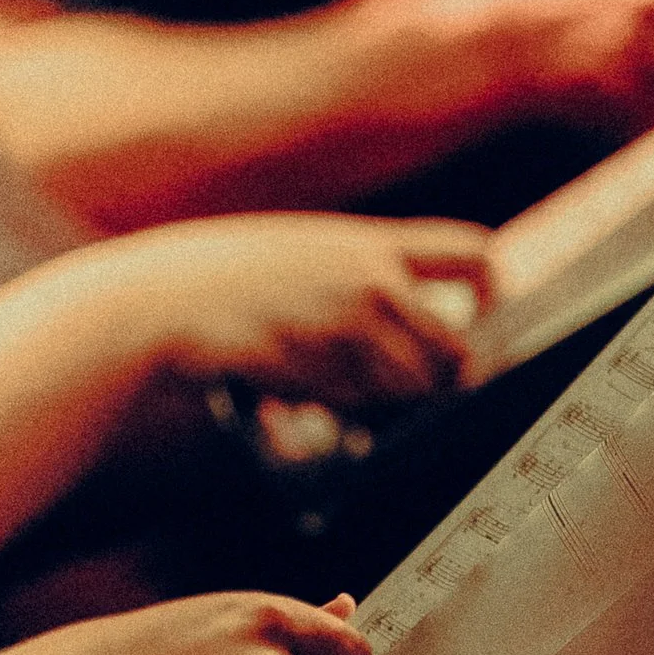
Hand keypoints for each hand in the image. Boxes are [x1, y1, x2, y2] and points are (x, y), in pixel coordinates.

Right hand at [138, 211, 493, 406]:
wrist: (163, 301)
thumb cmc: (221, 277)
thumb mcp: (300, 251)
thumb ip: (357, 275)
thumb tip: (408, 317)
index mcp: (370, 243)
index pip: (474, 255)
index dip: (490, 289)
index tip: (480, 310)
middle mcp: (372, 283)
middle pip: (454, 346)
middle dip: (440, 373)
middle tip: (409, 383)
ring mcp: (348, 329)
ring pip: (411, 387)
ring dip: (386, 398)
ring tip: (336, 384)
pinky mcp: (323, 372)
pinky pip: (361, 409)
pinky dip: (345, 411)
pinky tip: (304, 392)